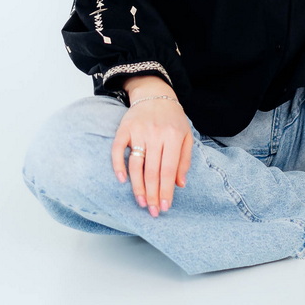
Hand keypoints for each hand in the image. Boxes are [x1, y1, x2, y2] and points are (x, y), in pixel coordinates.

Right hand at [112, 97, 193, 216]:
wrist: (154, 92)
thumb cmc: (172, 118)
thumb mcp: (186, 135)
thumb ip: (184, 159)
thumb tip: (180, 184)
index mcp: (173, 136)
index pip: (169, 170)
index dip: (166, 190)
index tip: (165, 207)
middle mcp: (156, 134)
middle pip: (152, 171)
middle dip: (153, 194)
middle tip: (153, 212)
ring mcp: (138, 131)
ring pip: (136, 165)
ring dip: (138, 187)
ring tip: (142, 203)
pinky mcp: (124, 129)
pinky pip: (118, 150)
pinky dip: (118, 166)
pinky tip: (123, 180)